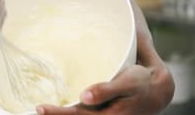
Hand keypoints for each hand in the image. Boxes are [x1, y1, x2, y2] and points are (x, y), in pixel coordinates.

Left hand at [36, 62, 173, 114]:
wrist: (158, 90)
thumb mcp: (128, 82)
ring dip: (61, 114)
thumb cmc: (141, 82)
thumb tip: (84, 97)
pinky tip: (59, 109)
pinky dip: (70, 112)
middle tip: (36, 109)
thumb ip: (106, 90)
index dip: (57, 114)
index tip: (39, 108)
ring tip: (43, 109)